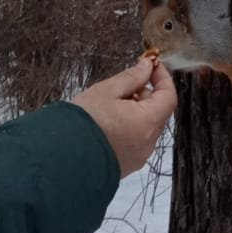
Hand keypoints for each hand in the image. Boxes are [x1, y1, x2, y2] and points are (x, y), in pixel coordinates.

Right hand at [72, 57, 176, 175]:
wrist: (62, 159)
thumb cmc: (85, 120)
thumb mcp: (107, 91)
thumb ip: (131, 77)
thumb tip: (147, 66)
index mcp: (147, 122)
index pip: (168, 96)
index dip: (162, 78)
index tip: (151, 66)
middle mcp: (148, 143)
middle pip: (158, 112)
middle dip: (147, 94)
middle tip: (125, 85)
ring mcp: (138, 157)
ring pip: (147, 127)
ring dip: (138, 111)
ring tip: (112, 103)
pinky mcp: (126, 166)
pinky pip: (136, 141)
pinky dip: (131, 127)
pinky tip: (109, 122)